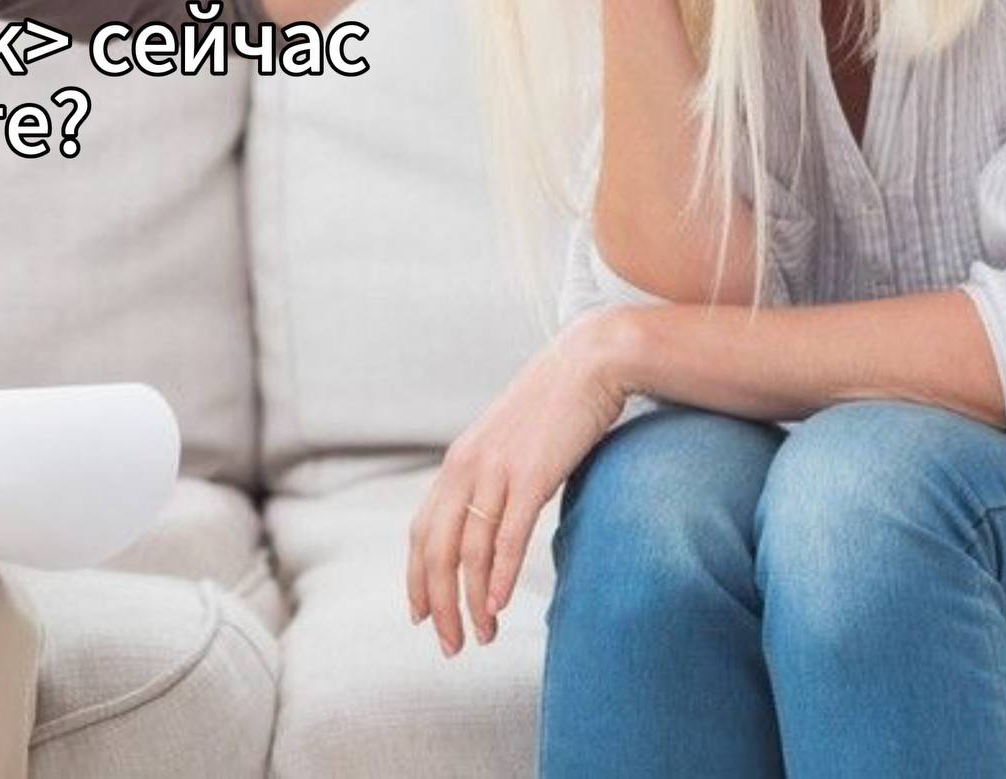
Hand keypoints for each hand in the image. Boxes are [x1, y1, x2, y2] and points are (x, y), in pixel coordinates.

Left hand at [406, 313, 629, 654]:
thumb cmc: (554, 407)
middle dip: (437, 603)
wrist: (589, 362)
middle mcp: (466, 466)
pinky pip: (507, 535)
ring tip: (479, 636)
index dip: (416, 578)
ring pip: (468, 551)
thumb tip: (488, 520)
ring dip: (470, 602)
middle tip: (448, 644)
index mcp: (457, 462)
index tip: (420, 615)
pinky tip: (496, 606)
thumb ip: (492, 478)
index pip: (421, 531)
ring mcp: (497, 470)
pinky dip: (497, 575)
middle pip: (435, 549)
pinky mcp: (533, 474)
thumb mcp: (509, 444)